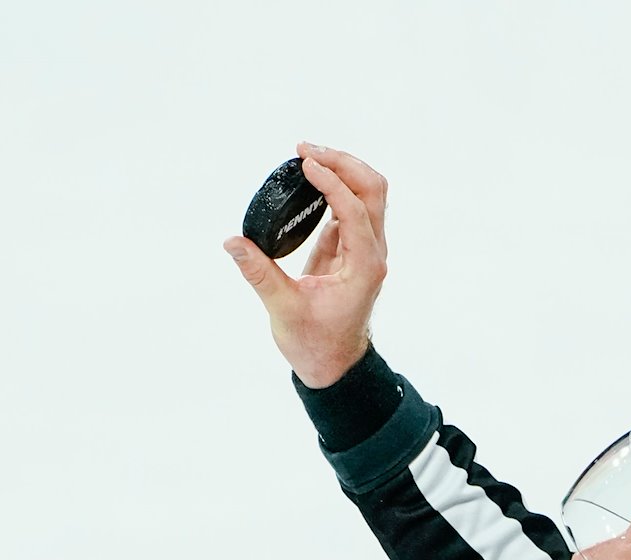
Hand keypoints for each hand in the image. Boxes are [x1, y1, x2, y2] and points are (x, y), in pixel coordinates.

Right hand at [224, 142, 388, 388]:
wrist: (335, 366)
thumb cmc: (315, 344)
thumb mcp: (283, 309)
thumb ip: (259, 273)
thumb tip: (232, 240)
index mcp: (364, 266)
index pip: (354, 211)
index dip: (332, 183)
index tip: (304, 162)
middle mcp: (373, 253)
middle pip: (373, 191)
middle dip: (343, 163)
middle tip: (304, 150)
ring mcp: (365, 249)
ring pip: (368, 195)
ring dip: (342, 170)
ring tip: (306, 156)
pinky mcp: (352, 250)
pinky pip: (351, 208)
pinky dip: (334, 188)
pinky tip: (309, 179)